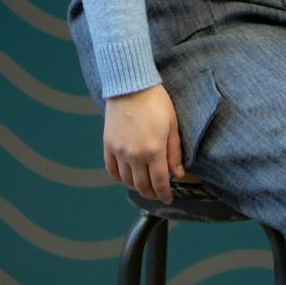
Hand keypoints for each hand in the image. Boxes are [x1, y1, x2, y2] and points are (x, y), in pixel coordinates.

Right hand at [103, 83, 184, 204]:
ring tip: (143, 186)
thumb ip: (174, 152)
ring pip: (126, 181)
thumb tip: (177, 174)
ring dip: (136, 187)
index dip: (164, 194)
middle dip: (151, 194)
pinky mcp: (108, 145)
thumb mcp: (172, 125)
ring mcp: (119, 151)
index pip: (159, 183)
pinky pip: (111, 170)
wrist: (131, 86)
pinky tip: (125, 178)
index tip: (168, 198)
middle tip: (157, 194)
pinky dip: (118, 178)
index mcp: (154, 151)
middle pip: (142, 186)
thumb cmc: (156, 102)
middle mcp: (135, 155)